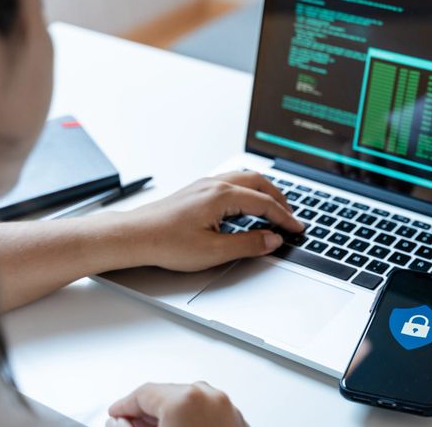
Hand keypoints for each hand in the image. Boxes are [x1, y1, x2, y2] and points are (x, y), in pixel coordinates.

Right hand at [107, 382, 245, 426]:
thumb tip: (119, 422)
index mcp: (187, 398)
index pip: (144, 391)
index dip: (124, 405)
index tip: (115, 414)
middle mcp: (211, 397)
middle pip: (169, 394)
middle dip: (147, 409)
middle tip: (129, 423)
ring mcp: (229, 409)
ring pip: (191, 402)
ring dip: (171, 414)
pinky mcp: (239, 422)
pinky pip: (209, 412)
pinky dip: (193, 419)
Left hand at [118, 171, 302, 271]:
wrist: (133, 236)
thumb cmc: (166, 243)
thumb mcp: (213, 251)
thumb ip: (248, 244)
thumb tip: (272, 240)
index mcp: (223, 196)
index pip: (265, 204)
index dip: (285, 218)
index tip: (297, 229)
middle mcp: (215, 184)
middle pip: (259, 183)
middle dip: (280, 199)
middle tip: (291, 217)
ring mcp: (205, 185)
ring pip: (245, 179)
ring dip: (265, 192)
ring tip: (275, 208)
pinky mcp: (197, 190)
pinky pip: (232, 182)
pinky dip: (249, 191)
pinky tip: (247, 204)